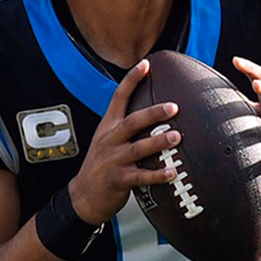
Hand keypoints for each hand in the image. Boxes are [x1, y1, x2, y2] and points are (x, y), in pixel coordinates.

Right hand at [68, 59, 181, 223]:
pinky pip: (141, 177)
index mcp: (108, 127)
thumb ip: (126, 127)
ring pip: (138, 148)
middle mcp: (110, 140)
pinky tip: (172, 172)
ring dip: (158, 142)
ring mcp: (113, 160)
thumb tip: (153, 112)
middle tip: (174, 107)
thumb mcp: (107, 141)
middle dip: (153, 113)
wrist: (84, 196)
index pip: (118, 98)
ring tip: (176, 136)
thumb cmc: (101, 166)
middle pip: (132, 122)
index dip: (131, 80)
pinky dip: (157, 175)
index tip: (145, 64)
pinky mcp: (118, 180)